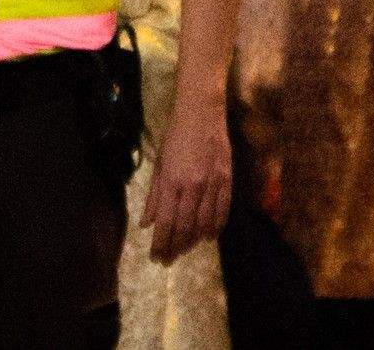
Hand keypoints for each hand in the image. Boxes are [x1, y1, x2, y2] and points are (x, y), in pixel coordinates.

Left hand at [145, 92, 231, 261]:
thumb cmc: (175, 137)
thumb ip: (153, 197)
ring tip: (186, 251)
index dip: (161, 244)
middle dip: (176, 247)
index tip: (156, 258)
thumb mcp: (159, 166)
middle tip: (169, 260)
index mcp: (171, 183)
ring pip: (204, 221)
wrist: (201, 112)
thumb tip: (147, 224)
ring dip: (194, 240)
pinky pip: (223, 208)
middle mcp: (192, 186)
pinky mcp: (227, 177)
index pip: (165, 223)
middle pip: (184, 227)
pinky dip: (216, 225)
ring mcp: (212, 182)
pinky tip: (210, 236)